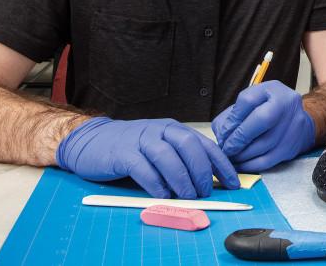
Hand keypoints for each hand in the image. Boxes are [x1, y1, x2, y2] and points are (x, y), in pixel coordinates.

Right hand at [56, 116, 239, 198]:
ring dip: (181, 179)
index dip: (222, 164)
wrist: (92, 141)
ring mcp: (141, 140)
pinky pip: (143, 168)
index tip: (233, 183)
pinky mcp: (123, 153)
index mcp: (174, 130)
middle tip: (206, 191)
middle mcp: (161, 131)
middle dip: (202, 170)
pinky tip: (163, 196)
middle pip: (189, 146)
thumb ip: (181, 159)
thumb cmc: (132, 148)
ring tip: (188, 196)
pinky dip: (156, 184)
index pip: (205, 144)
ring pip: (168, 157)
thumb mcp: (161, 147)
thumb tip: (208, 183)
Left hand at [211, 80, 314, 171]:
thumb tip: (222, 137)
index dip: (232, 118)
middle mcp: (287, 103)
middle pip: (262, 119)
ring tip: (231, 157)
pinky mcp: (291, 147)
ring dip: (242, 154)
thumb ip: (232, 116)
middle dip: (239, 137)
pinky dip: (249, 165)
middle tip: (226, 148)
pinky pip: (267, 161)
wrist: (296, 123)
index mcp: (273, 89)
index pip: (248, 100)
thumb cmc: (266, 112)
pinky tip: (240, 164)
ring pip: (264, 144)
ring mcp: (293, 125)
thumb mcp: (251, 105)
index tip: (223, 133)